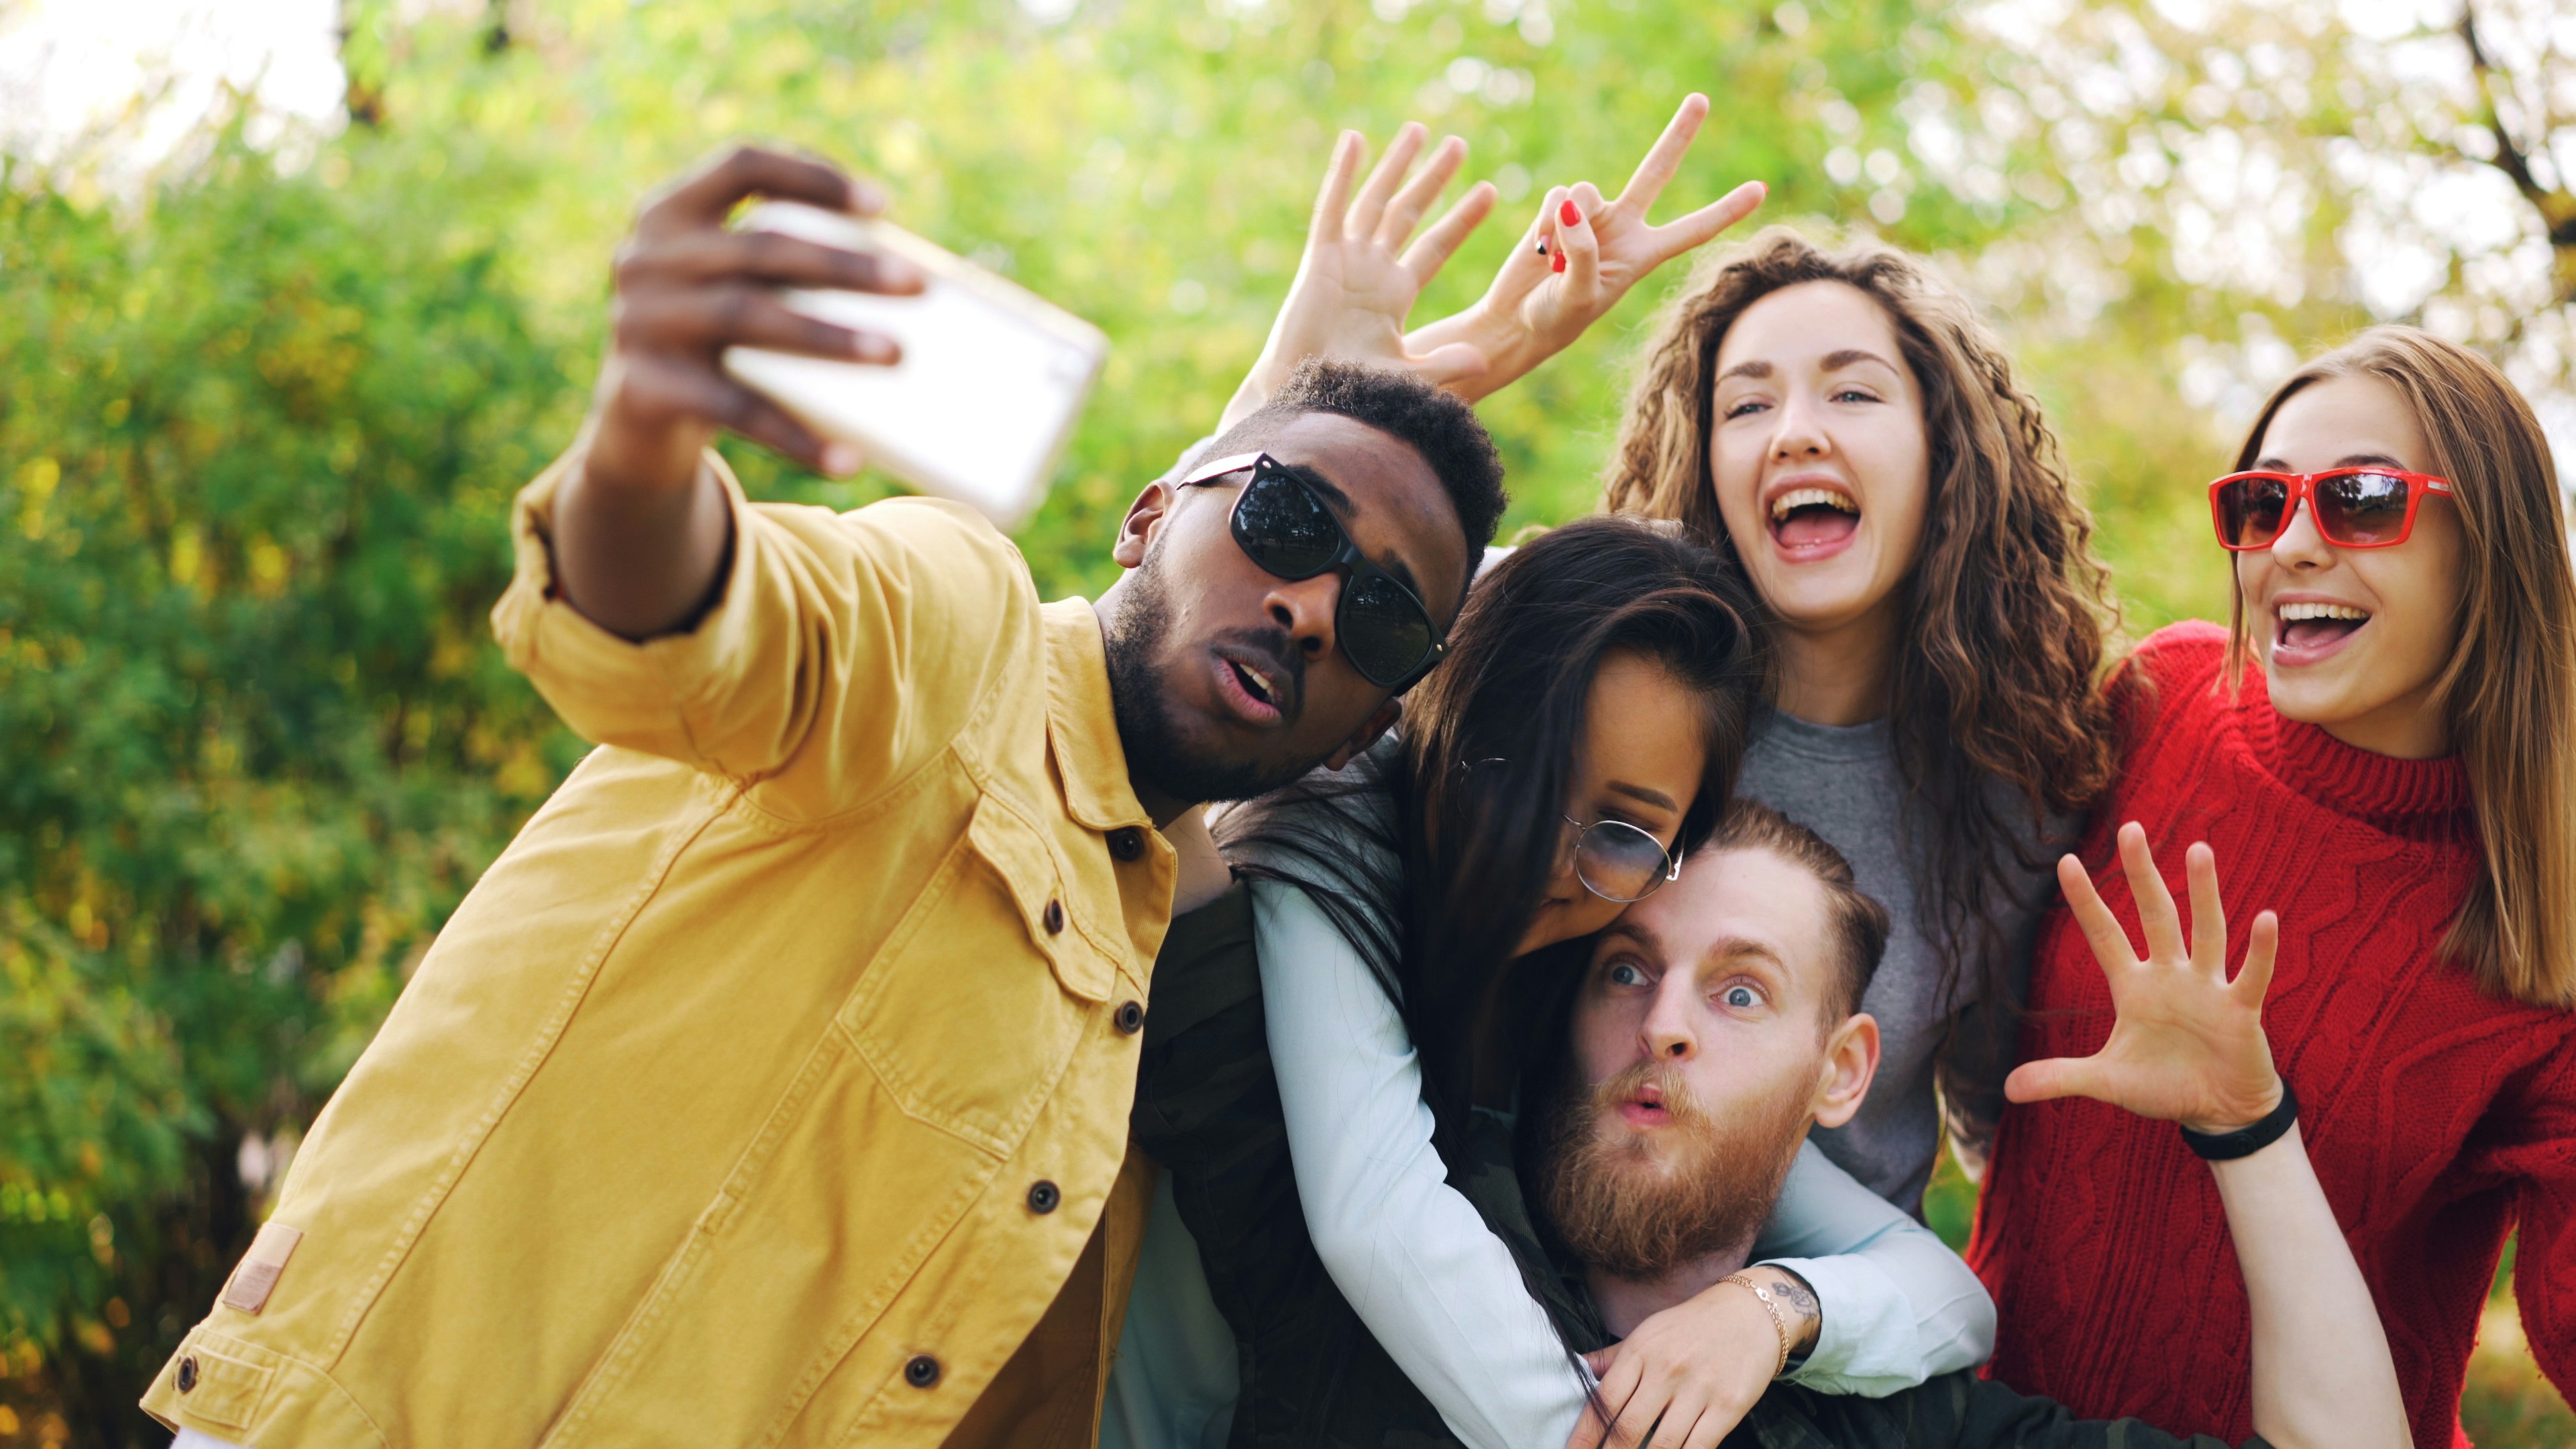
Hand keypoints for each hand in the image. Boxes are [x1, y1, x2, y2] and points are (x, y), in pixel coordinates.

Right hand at [585, 143, 924, 494]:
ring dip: (830, 337)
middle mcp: (646, 257)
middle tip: (919, 287)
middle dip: (846, 266)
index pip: (742, 166)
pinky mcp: (644, 388)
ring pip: (748, 317)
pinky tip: (847, 459)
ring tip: (897, 355)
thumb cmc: (716, 342)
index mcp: (671, 212)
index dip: (812, 176)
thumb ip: (790, 268)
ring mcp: (638, 321)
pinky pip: (734, 409)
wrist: (637, 426)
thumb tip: (915, 282)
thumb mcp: (737, 288)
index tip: (884, 207)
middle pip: (760, 247)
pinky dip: (795, 435)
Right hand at [1220, 124, 1498, 429]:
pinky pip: (1333, 209)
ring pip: (1376, 201)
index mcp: (1396, 293)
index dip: (1461, 219)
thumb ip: (1444, 365)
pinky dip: (1343, 175)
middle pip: (1410, 213)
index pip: (1436, 246)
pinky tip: (1354, 140)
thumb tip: (1483, 361)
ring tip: (1419, 131)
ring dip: (1397, 165)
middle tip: (1459, 145)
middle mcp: (1373, 270)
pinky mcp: (1319, 259)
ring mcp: (1346, 260)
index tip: (1489, 190)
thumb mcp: (1407, 377)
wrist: (1302, 397)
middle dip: (1434, 179)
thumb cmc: (1349, 392)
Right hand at [1406, 94, 1765, 402]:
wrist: (1517, 321)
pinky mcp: (1558, 209)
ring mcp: (1592, 216)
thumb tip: (1573, 204)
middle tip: (1701, 99)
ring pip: (1586, 191)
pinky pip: (1557, 196)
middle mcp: (1624, 229)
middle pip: (1656, 172)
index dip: (1725, 211)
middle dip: (1677, 135)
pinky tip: (1538, 248)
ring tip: (1553, 260)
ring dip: (1566, 223)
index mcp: (1643, 256)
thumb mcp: (1577, 295)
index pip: (1692, 230)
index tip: (1761, 190)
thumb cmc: (1555, 320)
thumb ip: (1581, 251)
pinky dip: (1544, 221)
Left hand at [1565, 1268, 1815, 1448]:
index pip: (1603, 1400)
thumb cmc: (1692, 1325)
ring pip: (1663, 1445)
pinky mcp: (1728, 1406)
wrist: (1751, 1311)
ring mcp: (1699, 1389)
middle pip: (1628, 1428)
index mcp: (1640, 1351)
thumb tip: (1578, 1369)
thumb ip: (1613, 1356)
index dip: (1584, 1435)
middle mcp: (1666, 1370)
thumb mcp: (1648, 1331)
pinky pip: (1698, 1447)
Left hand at [2005, 823, 2285, 1134]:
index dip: (2086, 901)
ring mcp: (2207, 989)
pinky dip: (2259, 950)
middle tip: (2130, 828)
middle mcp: (2170, 976)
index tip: (2064, 860)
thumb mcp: (2107, 1082)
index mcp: (2133, 986)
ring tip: (2198, 850)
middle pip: (2155, 916)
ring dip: (2203, 894)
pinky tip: (2265, 919)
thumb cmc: (2163, 1086)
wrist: (2217, 1112)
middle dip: (2141, 875)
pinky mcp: (2241, 1011)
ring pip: (2205, 932)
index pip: (2104, 935)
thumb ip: (2060, 1077)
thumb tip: (2007, 1089)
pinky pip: (2251, 975)